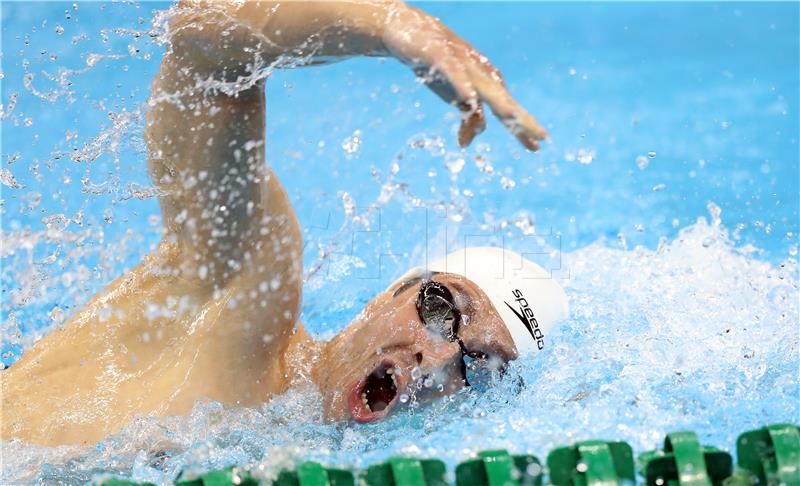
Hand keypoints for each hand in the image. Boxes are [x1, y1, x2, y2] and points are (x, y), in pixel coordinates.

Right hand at [382, 4, 547, 150]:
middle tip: (543, 138)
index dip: (522, 129)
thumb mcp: (454, 95)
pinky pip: (455, 74)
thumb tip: (470, 141)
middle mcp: (481, 75)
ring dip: (502, 106)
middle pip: (504, 103)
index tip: (537, 148)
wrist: (413, 30)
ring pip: (486, 88)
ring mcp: (464, 65)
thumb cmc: (438, 65)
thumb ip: (466, 115)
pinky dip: (464, 86)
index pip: (507, 112)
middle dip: (522, 121)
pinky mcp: (442, 57)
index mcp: (486, 84)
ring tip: (515, 121)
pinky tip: (470, 98)